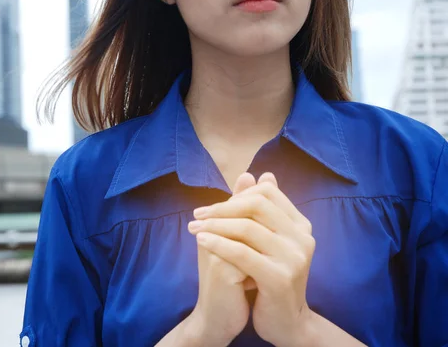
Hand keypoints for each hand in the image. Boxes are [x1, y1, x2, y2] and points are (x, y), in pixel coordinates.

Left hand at [188, 173, 315, 346]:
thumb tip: (256, 174)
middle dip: (222, 207)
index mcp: (300, 225)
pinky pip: (242, 253)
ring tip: (194, 228)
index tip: (210, 207)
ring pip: (247, 228)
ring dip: (214, 225)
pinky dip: (218, 243)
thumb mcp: (265, 242)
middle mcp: (302, 238)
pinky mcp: (280, 278)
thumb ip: (260, 210)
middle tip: (197, 215)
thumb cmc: (269, 279)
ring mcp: (294, 258)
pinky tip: (201, 241)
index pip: (267, 193)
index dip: (236, 195)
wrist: (285, 323)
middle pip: (257, 205)